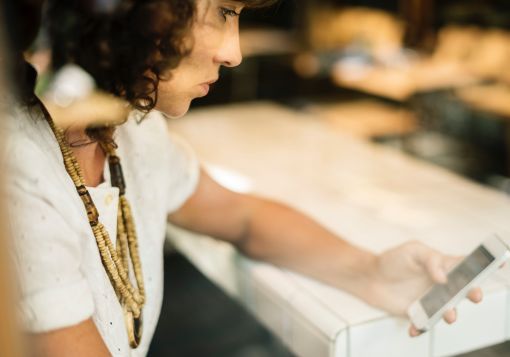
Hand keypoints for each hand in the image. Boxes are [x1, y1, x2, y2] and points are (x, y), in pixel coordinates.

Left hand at [367, 241, 482, 335]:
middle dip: (473, 293)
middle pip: (464, 291)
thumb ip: (431, 260)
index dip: (484, 264)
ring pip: (449, 310)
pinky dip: (422, 327)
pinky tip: (415, 327)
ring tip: (448, 315)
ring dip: (451, 314)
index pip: (467, 264)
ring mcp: (432, 300)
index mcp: (444, 265)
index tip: (499, 263)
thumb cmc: (392, 260)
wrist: (370, 278)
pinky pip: (426, 323)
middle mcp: (442, 285)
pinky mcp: (419, 313)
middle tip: (474, 295)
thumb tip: (443, 277)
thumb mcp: (412, 251)